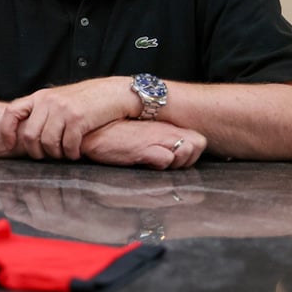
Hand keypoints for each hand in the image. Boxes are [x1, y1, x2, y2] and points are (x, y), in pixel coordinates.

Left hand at [0, 77, 133, 159]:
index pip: (12, 112)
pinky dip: (71, 153)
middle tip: (46, 156)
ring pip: (47, 143)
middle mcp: (48, 101)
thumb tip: (28, 134)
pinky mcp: (78, 118)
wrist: (114, 93)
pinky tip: (76, 152)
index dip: (7, 131)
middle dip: (36, 152)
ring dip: (56, 154)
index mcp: (40, 96)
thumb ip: (43, 112)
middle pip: (29, 135)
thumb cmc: (87, 100)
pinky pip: (67, 145)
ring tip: (64, 153)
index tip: (9, 145)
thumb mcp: (59, 100)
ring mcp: (63, 109)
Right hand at [80, 119, 206, 168]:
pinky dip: (158, 164)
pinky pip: (165, 160)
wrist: (91, 132)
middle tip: (164, 160)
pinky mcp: (144, 148)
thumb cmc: (114, 136)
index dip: (191, 153)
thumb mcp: (142, 135)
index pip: (199, 140)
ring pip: (185, 152)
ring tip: (152, 160)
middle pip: (198, 146)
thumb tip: (173, 157)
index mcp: (165, 126)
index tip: (174, 157)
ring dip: (173, 162)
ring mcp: (155, 137)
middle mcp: (164, 129)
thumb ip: (161, 142)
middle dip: (186, 159)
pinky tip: (142, 161)